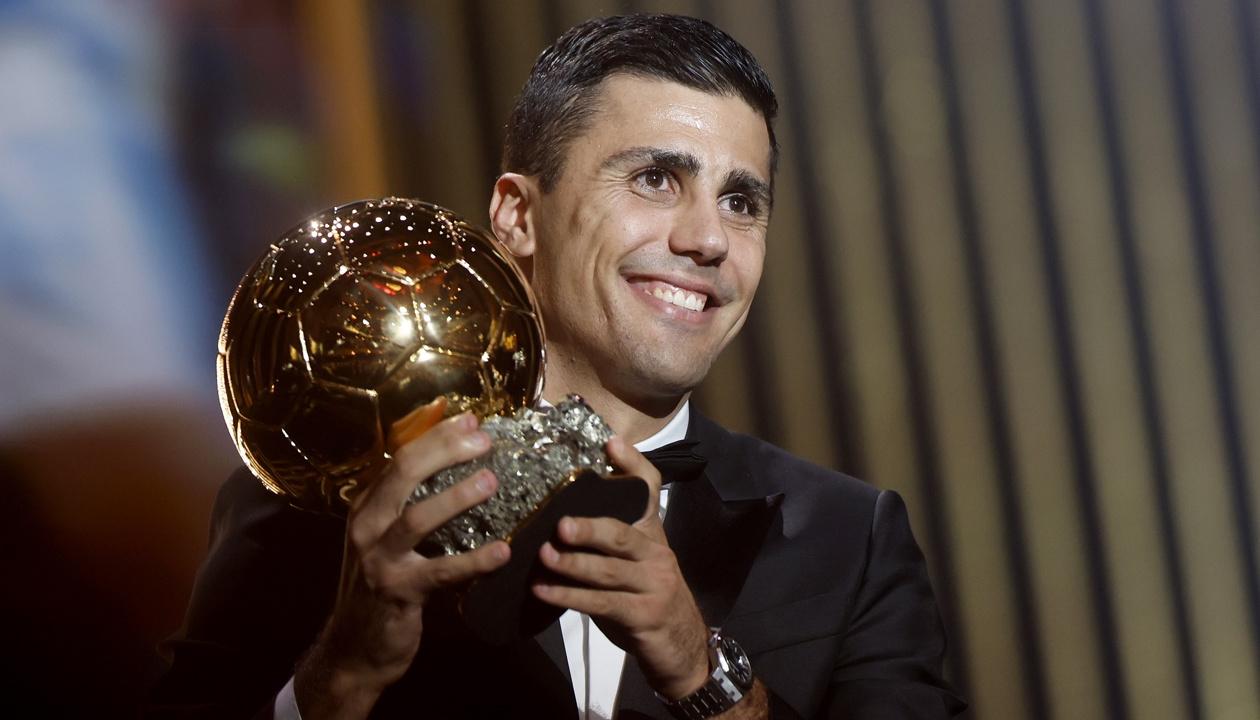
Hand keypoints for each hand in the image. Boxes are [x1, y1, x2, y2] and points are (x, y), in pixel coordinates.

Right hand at [294, 411, 510, 718]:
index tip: (472, 420)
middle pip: (404, 475)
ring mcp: (379, 559)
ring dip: (456, 497)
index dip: (436, 436)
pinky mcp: (397, 591)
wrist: (354, 649)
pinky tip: (502, 552)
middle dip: (444, 451)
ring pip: (416, 518)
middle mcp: (366, 526)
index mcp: (366, 507)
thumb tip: (453, 468)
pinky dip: (473, 561)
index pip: (400, 458)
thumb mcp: (383, 540)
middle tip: (484, 440)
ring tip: (490, 481)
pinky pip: (440, 571)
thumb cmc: (378, 586)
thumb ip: (407, 506)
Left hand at [531, 436, 709, 699]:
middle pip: (622, 534)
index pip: (648, 489)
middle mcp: (655, 553)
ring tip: (544, 556)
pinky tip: (544, 591)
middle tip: (560, 524)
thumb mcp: (633, 559)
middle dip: (590, 528)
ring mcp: (652, 585)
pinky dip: (570, 597)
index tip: (610, 443)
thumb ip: (608, 535)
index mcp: (651, 532)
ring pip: (608, 571)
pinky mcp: (642, 615)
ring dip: (573, 565)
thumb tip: (560, 511)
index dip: (631, 465)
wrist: (680, 642)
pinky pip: (602, 604)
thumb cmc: (645, 592)